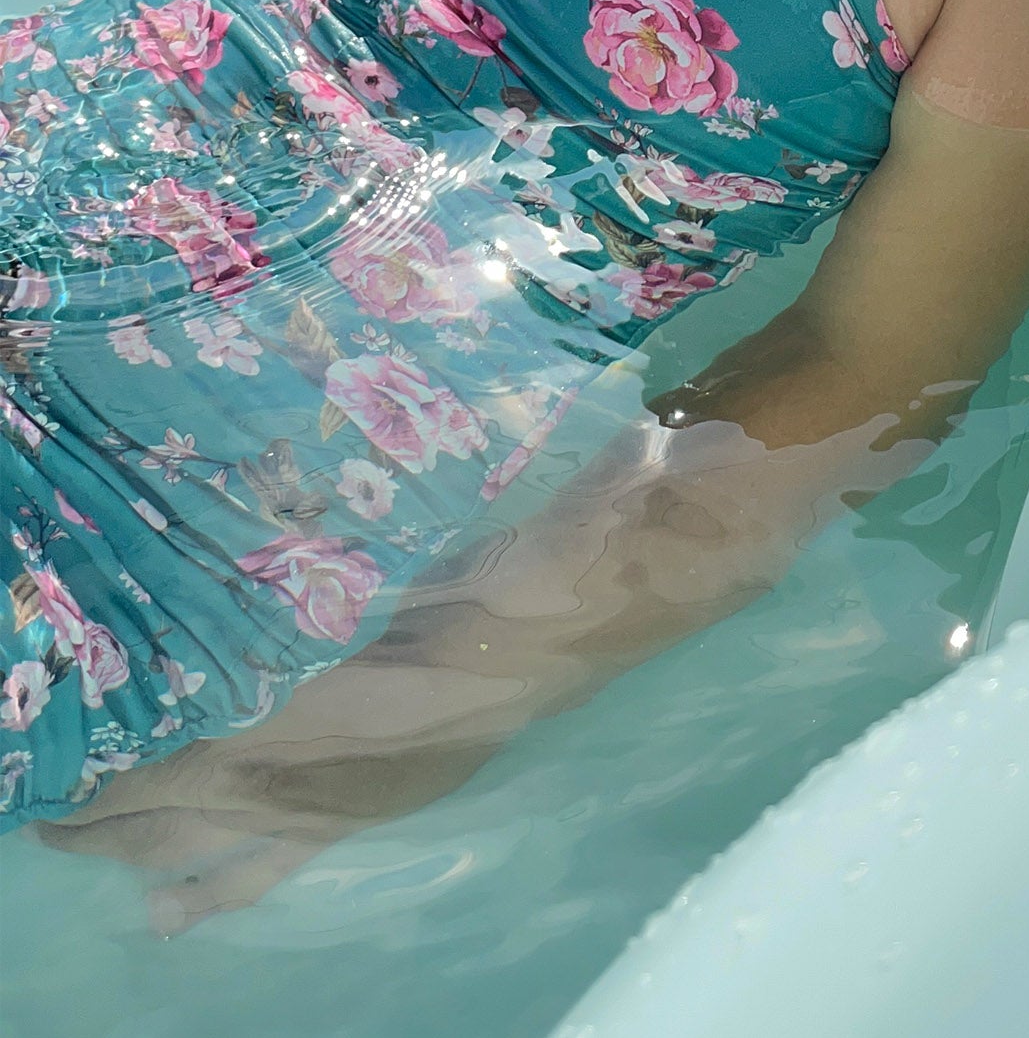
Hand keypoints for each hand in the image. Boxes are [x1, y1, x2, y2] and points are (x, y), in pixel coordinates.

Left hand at [30, 632, 516, 932]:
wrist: (498, 647)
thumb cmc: (408, 600)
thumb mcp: (316, 598)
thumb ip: (246, 625)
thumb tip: (182, 630)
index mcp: (248, 716)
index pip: (145, 759)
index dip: (96, 768)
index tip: (57, 757)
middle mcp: (255, 774)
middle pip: (147, 805)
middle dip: (90, 813)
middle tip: (46, 809)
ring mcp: (290, 811)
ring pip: (182, 845)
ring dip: (124, 850)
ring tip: (75, 847)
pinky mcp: (330, 828)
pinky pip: (254, 876)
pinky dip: (205, 896)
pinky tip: (167, 914)